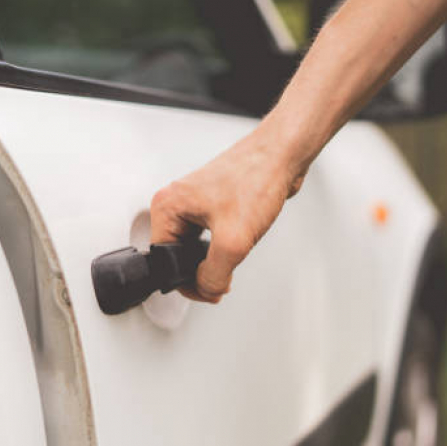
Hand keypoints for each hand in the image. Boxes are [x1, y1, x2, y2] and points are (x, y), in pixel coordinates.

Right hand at [150, 122, 309, 302]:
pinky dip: (226, 248)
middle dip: (202, 272)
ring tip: (236, 252)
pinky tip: (241, 241)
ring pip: (197, 249)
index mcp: (168, 207)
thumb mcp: (232, 240)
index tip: (208, 290)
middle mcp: (177, 203)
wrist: (283, 156)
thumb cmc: (256, 178)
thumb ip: (214, 274)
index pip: (163, 260)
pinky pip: (212, 239)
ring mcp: (195, 204)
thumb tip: (208, 290)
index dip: (186, 282)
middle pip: (179, 256)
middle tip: (224, 279)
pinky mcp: (214, 205)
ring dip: (216, 260)